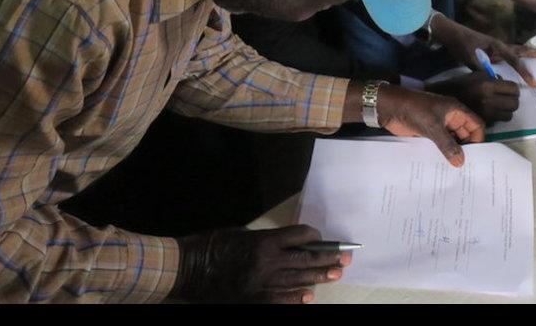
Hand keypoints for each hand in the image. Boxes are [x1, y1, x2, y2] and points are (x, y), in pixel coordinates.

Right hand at [173, 226, 350, 302]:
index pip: (300, 236)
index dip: (315, 236)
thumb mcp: (243, 234)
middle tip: (345, 258)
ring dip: (320, 277)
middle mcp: (267, 262)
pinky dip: (297, 298)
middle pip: (306, 259)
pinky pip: (283, 300)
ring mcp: (262, 284)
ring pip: (299, 280)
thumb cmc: (214, 245)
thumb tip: (292, 245)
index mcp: (264, 242)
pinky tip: (310, 296)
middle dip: (328, 258)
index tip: (322, 237)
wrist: (190, 269)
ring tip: (336, 274)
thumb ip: (268, 240)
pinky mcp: (255, 300)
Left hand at [377, 84, 485, 166]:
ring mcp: (439, 126)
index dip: (478, 139)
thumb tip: (461, 162)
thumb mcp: (433, 127)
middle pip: (465, 134)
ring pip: (452, 140)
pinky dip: (442, 153)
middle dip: (466, 148)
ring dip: (454, 152)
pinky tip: (442, 166)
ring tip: (457, 170)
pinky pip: (440, 144)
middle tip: (468, 168)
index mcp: (456, 110)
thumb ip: (448, 145)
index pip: (475, 124)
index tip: (476, 156)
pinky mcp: (428, 133)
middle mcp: (450, 118)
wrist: (389, 107)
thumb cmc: (414, 110)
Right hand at [427, 72, 519, 124]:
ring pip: (508, 115)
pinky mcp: (482, 123)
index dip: (513, 89)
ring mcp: (486, 114)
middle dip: (512, 100)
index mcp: (488, 86)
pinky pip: (497, 121)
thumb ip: (494, 78)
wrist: (444, 99)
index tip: (509, 88)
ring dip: (506, 110)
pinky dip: (496, 117)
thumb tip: (505, 83)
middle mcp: (488, 101)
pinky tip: (489, 111)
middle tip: (507, 97)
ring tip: (499, 105)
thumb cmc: (462, 84)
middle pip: (514, 104)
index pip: (513, 89)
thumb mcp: (478, 75)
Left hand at [430, 15, 535, 86]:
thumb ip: (482, 66)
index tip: (534, 83)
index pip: (515, 60)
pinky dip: (523, 59)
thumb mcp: (469, 56)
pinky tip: (528, 64)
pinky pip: (514, 56)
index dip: (525, 72)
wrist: (451, 33)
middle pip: (525, 50)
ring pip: (521, 51)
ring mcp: (499, 48)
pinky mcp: (495, 51)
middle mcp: (501, 45)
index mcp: (497, 45)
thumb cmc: (460, 44)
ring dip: (535, 54)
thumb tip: (493, 76)